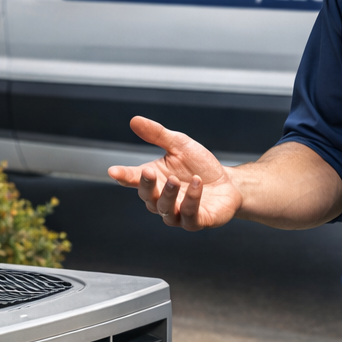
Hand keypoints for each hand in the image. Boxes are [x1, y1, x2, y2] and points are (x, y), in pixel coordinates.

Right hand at [107, 116, 242, 229]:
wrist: (228, 183)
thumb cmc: (199, 165)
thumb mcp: (179, 144)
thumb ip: (157, 135)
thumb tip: (134, 120)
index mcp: (154, 180)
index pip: (133, 180)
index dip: (123, 176)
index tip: (113, 171)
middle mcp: (162, 200)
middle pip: (147, 197)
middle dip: (147, 186)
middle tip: (148, 172)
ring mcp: (178, 214)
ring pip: (165, 210)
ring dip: (168, 195)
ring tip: (175, 179)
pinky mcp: (197, 221)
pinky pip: (189, 216)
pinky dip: (191, 200)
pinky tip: (197, 183)